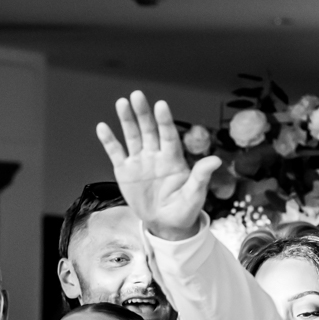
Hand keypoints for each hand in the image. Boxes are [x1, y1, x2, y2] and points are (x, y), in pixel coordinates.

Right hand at [95, 91, 222, 240]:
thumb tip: (215, 160)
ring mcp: (139, 161)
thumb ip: (201, 177)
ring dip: (127, 120)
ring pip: (132, 136)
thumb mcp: (195, 195)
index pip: (168, 135)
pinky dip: (109, 140)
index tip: (160, 105)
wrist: (165, 224)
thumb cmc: (184, 209)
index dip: (165, 120)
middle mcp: (156, 155)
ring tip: (122, 103)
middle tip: (137, 95)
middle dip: (143, 113)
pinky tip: (103, 127)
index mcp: (173, 159)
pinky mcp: (125, 171)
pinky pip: (116, 152)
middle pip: (149, 130)